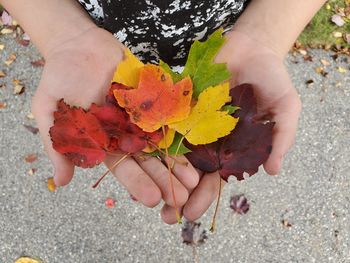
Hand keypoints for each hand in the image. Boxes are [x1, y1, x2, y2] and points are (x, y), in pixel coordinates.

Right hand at [31, 27, 198, 211]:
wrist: (78, 45)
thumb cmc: (60, 79)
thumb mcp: (49, 113)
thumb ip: (58, 146)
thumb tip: (60, 183)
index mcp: (103, 141)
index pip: (122, 167)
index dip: (137, 182)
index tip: (152, 199)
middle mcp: (124, 133)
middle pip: (147, 159)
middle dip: (163, 178)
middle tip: (181, 197)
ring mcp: (140, 116)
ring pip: (161, 141)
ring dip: (177, 160)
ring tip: (194, 180)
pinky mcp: (151, 98)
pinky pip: (168, 113)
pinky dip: (180, 128)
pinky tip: (194, 143)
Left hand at [161, 30, 300, 222]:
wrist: (252, 47)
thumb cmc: (271, 80)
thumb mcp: (285, 109)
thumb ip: (281, 139)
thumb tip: (273, 172)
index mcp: (232, 148)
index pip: (216, 178)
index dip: (204, 196)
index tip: (191, 213)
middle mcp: (209, 140)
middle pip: (190, 171)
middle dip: (178, 193)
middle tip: (164, 215)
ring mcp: (192, 122)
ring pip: (173, 151)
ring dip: (161, 173)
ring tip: (144, 194)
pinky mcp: (180, 104)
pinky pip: (164, 121)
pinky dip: (152, 138)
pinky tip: (136, 153)